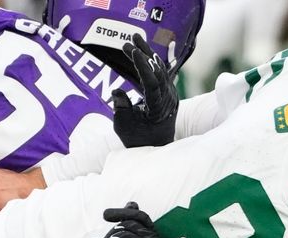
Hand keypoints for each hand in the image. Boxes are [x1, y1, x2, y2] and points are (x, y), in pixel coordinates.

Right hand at [112, 33, 178, 147]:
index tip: (132, 50)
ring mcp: (171, 95)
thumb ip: (121, 108)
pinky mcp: (169, 93)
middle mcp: (168, 100)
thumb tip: (117, 90)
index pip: (152, 83)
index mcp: (159, 109)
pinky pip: (162, 73)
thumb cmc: (137, 139)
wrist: (156, 147)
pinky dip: (152, 62)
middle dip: (143, 55)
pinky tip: (143, 51)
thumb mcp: (123, 126)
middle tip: (128, 42)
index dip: (142, 65)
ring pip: (161, 70)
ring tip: (135, 39)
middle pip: (158, 72)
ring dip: (148, 54)